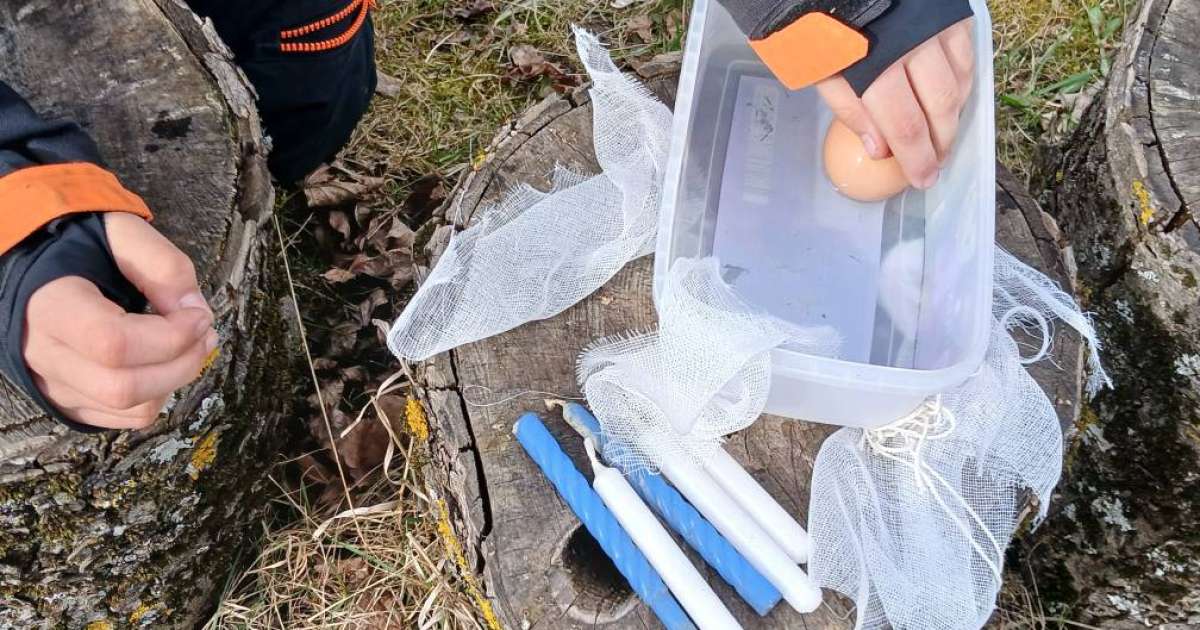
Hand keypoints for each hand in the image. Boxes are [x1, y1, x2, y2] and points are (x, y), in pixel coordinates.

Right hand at [23, 213, 215, 428]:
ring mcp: (53, 384)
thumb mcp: (123, 233)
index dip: (170, 336)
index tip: (198, 315)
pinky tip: (163, 363)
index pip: (112, 343)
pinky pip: (124, 418)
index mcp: (50, 307)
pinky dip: (157, 395)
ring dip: (175, 381)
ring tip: (189, 345)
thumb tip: (196, 314)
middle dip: (181, 364)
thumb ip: (164, 266)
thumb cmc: (83, 245)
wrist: (39, 266)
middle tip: (205, 334)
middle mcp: (43, 354)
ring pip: (128, 408)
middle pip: (122, 388)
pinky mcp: (69, 402)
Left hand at [816, 18, 974, 189]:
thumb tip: (878, 147)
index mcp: (875, 64)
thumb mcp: (814, 64)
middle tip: (936, 165)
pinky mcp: (946, 7)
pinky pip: (966, 51)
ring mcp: (933, 23)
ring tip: (943, 136)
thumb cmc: (810, 17)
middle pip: (939, 107)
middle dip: (940, 142)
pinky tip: (953, 96)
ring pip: (959, 79)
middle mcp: (912, 44)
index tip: (922, 179)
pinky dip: (962, 79)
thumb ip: (847, 106)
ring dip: (953, 113)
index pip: (904, 125)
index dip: (916, 157)